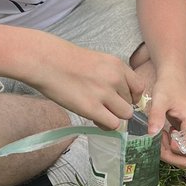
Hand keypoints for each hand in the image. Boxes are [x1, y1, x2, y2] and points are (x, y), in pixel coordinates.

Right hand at [28, 35, 145, 129]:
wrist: (46, 61)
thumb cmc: (65, 60)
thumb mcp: (97, 60)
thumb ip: (111, 75)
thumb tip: (118, 95)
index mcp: (118, 65)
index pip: (139, 88)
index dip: (130, 97)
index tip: (119, 99)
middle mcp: (116, 78)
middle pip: (130, 103)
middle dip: (119, 107)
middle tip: (103, 107)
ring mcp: (105, 94)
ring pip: (124, 115)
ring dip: (114, 117)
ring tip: (99, 114)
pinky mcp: (92, 108)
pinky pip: (113, 124)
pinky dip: (106, 125)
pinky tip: (95, 119)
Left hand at [145, 80, 185, 167]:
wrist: (174, 81)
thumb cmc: (168, 88)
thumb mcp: (160, 99)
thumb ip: (156, 116)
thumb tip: (151, 134)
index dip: (174, 150)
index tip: (162, 137)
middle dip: (169, 154)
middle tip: (158, 139)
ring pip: (184, 157)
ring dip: (169, 152)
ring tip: (160, 135)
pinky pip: (182, 151)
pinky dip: (170, 148)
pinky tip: (163, 134)